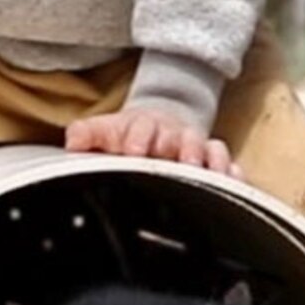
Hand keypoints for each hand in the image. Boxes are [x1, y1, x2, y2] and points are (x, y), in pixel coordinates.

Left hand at [64, 106, 240, 177]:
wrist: (160, 123)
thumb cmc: (130, 134)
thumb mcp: (106, 130)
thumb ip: (87, 134)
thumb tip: (71, 143)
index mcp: (146, 127)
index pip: (144, 128)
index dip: (139, 139)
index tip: (133, 152)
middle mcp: (174, 135)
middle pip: (181, 138)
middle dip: (180, 149)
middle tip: (178, 163)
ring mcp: (196, 147)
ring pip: (208, 149)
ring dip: (207, 161)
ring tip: (205, 174)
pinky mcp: (213, 159)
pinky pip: (229, 164)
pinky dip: (232, 172)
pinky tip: (233, 181)